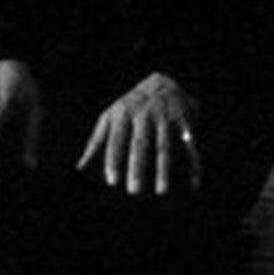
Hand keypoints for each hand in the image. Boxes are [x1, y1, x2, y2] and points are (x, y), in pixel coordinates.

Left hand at [77, 73, 201, 195]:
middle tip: (134, 192)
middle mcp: (144, 114)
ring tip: (161, 192)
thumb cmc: (130, 108)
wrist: (163, 82)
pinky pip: (189, 144)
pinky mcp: (184, 120)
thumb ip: (95, 142)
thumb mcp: (109, 117)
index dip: (114, 160)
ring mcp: (165, 117)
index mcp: (123, 113)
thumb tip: (78, 169)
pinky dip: (193, 163)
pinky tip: (194, 182)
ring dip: (164, 169)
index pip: (116, 139)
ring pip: (164, 146)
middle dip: (138, 167)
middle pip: (141, 144)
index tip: (112, 182)